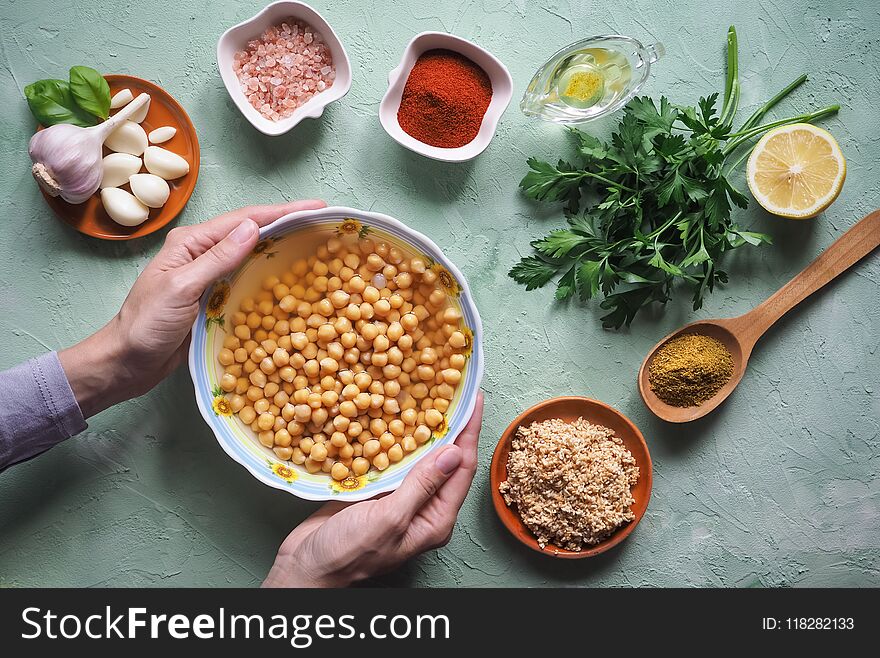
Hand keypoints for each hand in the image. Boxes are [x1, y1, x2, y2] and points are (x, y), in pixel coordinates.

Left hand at [59, 200, 325, 416]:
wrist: (126, 363)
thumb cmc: (146, 325)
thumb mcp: (181, 289)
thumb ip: (216, 259)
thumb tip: (252, 228)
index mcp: (191, 243)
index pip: (243, 220)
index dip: (282, 212)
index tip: (316, 207)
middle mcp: (201, 254)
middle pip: (251, 232)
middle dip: (287, 224)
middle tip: (324, 222)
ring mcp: (209, 277)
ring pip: (252, 255)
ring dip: (282, 247)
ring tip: (315, 244)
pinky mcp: (214, 299)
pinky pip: (248, 280)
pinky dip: (270, 275)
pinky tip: (290, 279)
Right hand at [263, 393, 483, 587]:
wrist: (307, 567)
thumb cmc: (349, 553)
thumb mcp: (390, 518)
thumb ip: (422, 486)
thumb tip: (454, 452)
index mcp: (436, 520)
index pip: (462, 468)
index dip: (469, 432)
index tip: (475, 399)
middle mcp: (423, 509)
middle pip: (444, 460)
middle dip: (450, 426)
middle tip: (453, 391)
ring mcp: (400, 499)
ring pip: (419, 457)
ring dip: (423, 429)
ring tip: (429, 397)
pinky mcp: (378, 492)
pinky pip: (394, 460)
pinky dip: (396, 438)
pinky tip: (394, 417)